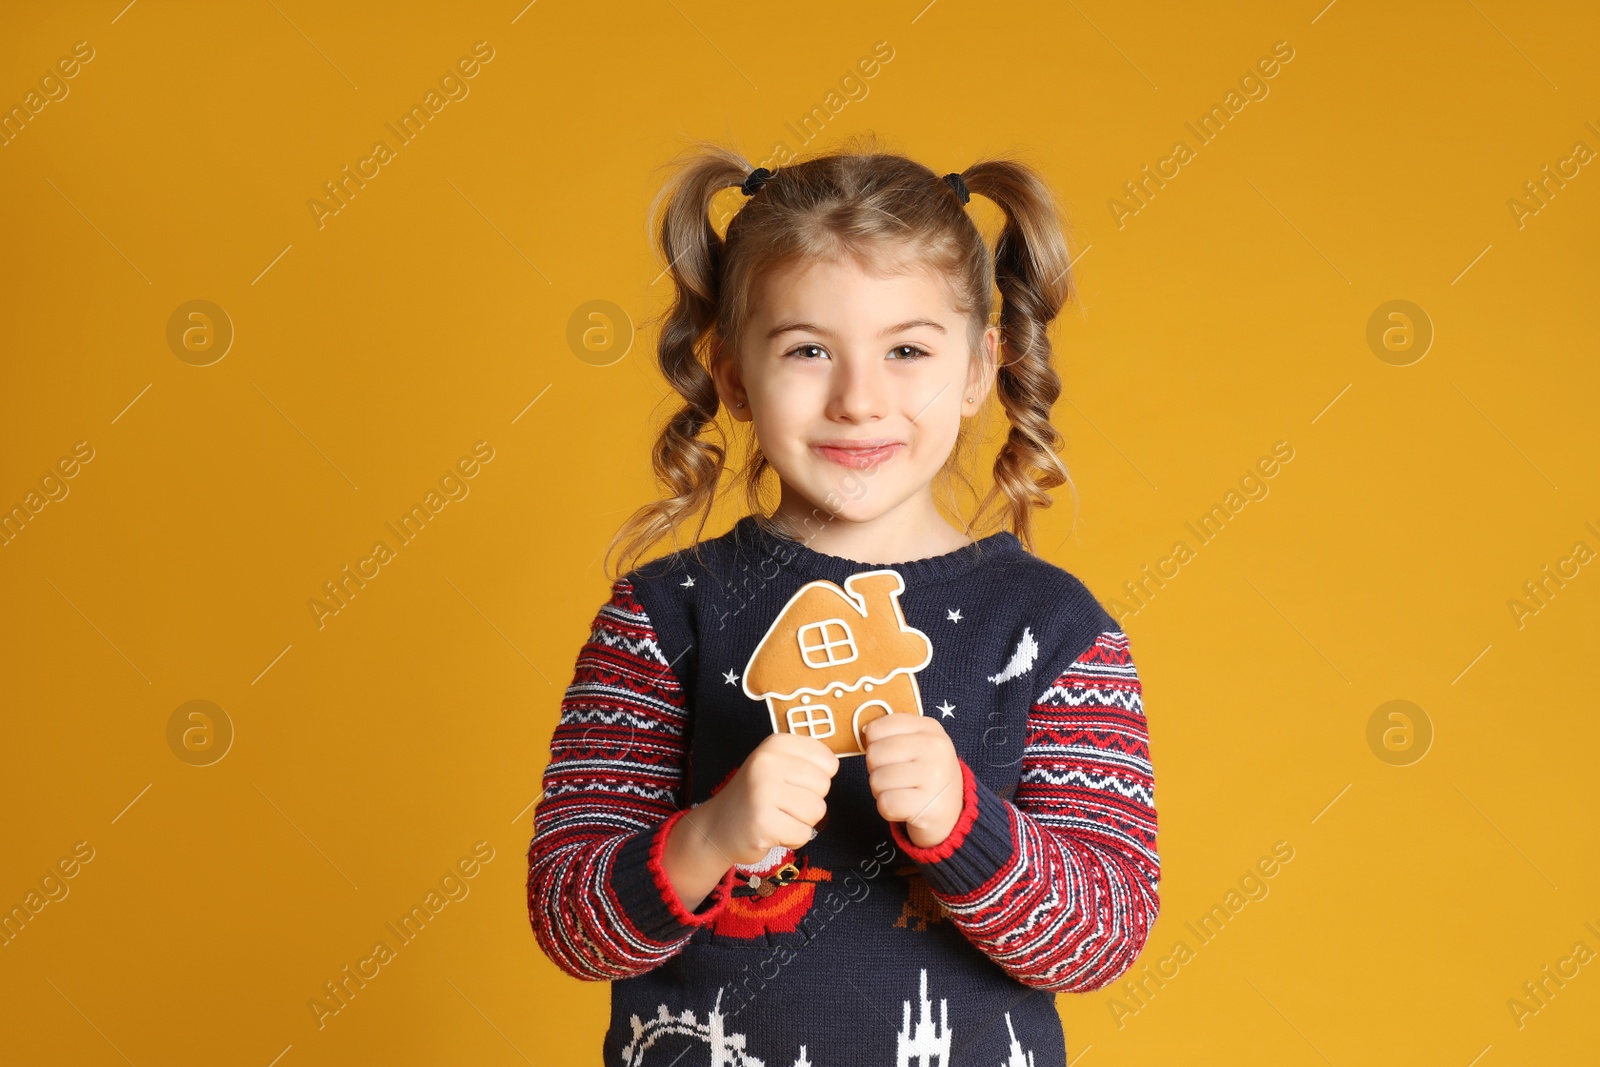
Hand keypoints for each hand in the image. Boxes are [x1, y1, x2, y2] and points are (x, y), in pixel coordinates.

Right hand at [694, 731, 839, 866]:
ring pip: (817, 811)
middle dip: (809, 801)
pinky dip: (792, 839)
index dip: (816, 779)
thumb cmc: (755, 797)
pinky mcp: (763, 823)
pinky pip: (803, 834)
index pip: (828, 761)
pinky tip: (772, 831)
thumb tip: (834, 764)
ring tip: (777, 817)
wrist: (716, 828)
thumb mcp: (775, 765)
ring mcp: (763, 792)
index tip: (792, 783)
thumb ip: (805, 760)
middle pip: (824, 786)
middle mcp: (767, 762)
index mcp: (775, 744)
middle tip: (782, 803)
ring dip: (801, 821)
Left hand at [861, 713, 963, 848]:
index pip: (878, 728)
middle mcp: (935, 747)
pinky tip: (905, 808)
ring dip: (881, 792)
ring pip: (878, 780)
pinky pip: (886, 804)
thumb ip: (892, 734)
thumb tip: (865, 732)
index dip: (874, 745)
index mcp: (929, 728)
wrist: (951, 812)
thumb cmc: (925, 776)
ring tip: (902, 792)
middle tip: (895, 779)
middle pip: (874, 754)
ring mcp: (934, 776)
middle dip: (876, 770)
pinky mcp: (928, 804)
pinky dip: (888, 810)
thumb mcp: (917, 744)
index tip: (889, 756)